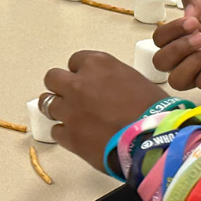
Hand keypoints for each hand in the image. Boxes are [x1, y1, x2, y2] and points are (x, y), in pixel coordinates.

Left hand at [39, 50, 166, 173]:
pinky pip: (56, 130)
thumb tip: (109, 90)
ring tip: (73, 116)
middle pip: (53, 78)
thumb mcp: (136, 81)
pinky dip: (65, 132)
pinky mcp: (68, 135)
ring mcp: (70, 110)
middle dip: (60, 86)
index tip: (86, 79)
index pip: (76, 60)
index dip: (81, 71)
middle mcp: (79, 83)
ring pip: (47, 104)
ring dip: (59, 108)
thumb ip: (114, 80)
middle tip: (72, 95)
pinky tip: (79, 135)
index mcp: (98, 65)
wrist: (150, 140)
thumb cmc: (152, 110)